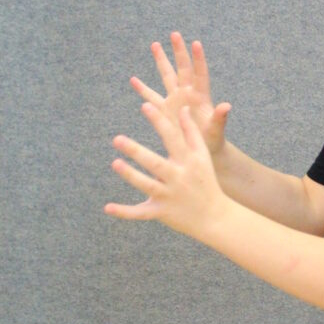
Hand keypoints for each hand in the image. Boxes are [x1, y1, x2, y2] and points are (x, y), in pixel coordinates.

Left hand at [104, 103, 227, 240]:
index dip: (159, 121)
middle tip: (117, 139)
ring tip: (115, 163)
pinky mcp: (161, 212)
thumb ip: (191, 132)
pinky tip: (108, 207)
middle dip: (136, 151)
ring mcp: (169, 196)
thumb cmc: (206, 181)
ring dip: (130, 175)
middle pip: (154, 163)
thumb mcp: (203, 156)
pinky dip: (124, 212)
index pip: (172, 138)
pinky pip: (140, 213)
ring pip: (146, 185)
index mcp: (188, 161)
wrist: (215, 217)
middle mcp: (178, 177)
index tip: (146, 106)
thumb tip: (183, 108)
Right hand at [130, 32, 230, 156]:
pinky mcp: (164, 110)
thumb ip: (220, 118)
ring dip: (161, 61)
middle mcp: (187, 94)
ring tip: (155, 44)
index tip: (195, 43)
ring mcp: (175, 100)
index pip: (199, 74)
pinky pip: (151, 96)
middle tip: (174, 34)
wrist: (202, 150)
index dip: (198, 59)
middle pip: (182, 68)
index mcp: (200, 97)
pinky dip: (142, 88)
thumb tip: (226, 105)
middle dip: (178, 52)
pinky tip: (133, 79)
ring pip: (166, 76)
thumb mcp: (216, 130)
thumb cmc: (213, 141)